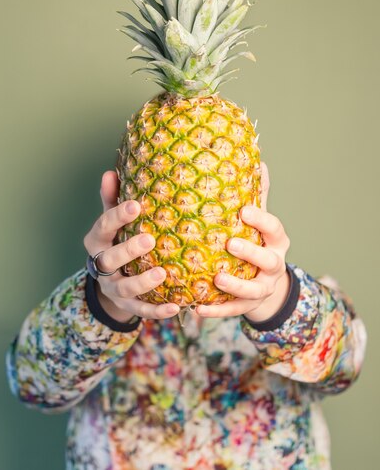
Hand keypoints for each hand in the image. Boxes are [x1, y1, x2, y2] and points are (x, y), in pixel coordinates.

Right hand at [83, 171, 179, 322]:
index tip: (136, 205)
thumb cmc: (115, 241)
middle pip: (110, 259)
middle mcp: (101, 265)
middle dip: (128, 250)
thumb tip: (109, 172)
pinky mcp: (127, 306)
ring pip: (125, 288)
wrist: (108, 281)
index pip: (103, 227)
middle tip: (150, 239)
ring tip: (162, 273)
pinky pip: (142, 310)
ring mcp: (113, 288)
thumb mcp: (111, 222)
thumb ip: (111, 200)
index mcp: (97, 241)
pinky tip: (175, 306)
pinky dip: (157, 311)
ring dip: (143, 282)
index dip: (118, 216)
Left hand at [196, 162, 290, 322]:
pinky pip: (233, 310)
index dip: (261, 220)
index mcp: (276, 240)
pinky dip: (216, 311)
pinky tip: (197, 309)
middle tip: (230, 243)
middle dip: (251, 252)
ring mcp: (262, 287)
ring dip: (236, 285)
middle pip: (268, 260)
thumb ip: (258, 195)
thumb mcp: (259, 220)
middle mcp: (273, 264)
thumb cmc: (256, 241)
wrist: (265, 284)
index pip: (274, 228)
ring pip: (253, 289)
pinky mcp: (247, 306)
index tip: (244, 210)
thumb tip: (259, 161)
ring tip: (217, 278)